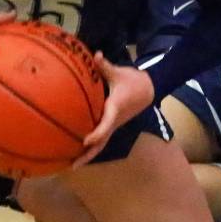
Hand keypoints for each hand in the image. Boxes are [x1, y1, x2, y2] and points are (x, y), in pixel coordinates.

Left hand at [74, 52, 155, 167]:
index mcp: (115, 109)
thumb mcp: (119, 72)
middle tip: (73, 166)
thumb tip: (96, 56)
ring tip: (72, 165)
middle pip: (101, 143)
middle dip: (88, 155)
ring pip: (101, 144)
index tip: (85, 141)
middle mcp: (114, 121)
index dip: (96, 133)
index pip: (106, 124)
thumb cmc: (133, 81)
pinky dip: (91, 147)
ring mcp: (113, 125)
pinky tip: (78, 151)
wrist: (149, 89)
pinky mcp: (112, 125)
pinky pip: (101, 138)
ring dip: (88, 155)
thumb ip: (105, 66)